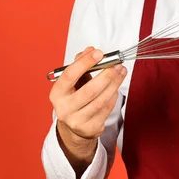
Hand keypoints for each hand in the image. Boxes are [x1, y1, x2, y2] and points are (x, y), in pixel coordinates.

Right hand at [49, 47, 126, 176]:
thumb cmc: (74, 98)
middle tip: (116, 65)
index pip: (70, 75)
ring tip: (121, 72)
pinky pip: (106, 109)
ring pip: (101, 100)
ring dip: (114, 84)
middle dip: (106, 76)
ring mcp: (77, 120)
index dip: (85, 62)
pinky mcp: (90, 128)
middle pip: (89, 90)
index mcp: (57, 93)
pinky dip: (113, 96)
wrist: (73, 127)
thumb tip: (90, 50)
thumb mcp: (73, 81)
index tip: (99, 53)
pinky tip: (115, 88)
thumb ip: (81, 64)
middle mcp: (65, 108)